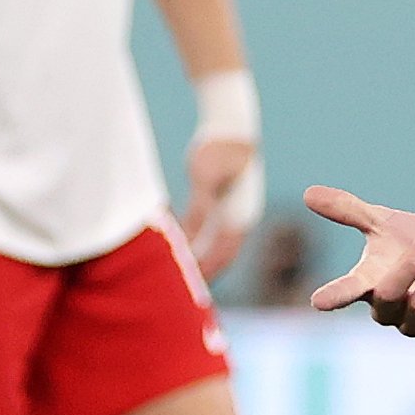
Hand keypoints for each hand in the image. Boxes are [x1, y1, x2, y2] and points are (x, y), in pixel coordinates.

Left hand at [184, 134, 260, 278]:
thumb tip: (191, 236)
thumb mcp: (205, 176)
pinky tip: (174, 244)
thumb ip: (199, 207)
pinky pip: (206, 230)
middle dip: (201, 272)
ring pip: (212, 244)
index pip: (222, 256)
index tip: (186, 288)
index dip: (205, 273)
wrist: (232, 123)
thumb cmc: (219, 147)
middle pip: (219, 256)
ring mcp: (232, 211)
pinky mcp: (223, 202)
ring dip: (196, 257)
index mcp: (240, 216)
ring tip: (174, 272)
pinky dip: (192, 240)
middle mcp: (239, 218)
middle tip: (178, 290)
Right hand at [302, 186, 414, 346]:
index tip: (318, 301)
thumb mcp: (381, 220)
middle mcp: (385, 310)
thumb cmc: (409, 241)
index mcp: (365, 283)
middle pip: (390, 296)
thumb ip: (348, 210)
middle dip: (411, 267)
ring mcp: (412, 326)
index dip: (333, 296)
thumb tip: (308, 193)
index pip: (344, 292)